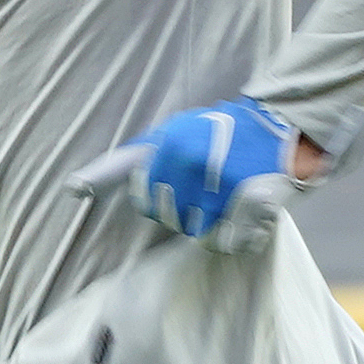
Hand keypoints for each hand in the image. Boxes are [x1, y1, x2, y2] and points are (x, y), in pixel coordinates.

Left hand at [70, 94, 308, 248]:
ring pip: (200, 232)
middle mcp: (190, 159)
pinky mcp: (251, 199)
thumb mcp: (184, 130)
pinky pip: (231, 240)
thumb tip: (76, 187)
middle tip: (211, 188)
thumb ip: (140, 157)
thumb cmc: (231, 133)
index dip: (99, 178)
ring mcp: (220, 180)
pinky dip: (243, 234)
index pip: (129, 168)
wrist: (289, 123)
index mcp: (170, 141)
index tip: (75, 187)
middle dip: (186, 211)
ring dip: (216, 224)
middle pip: (168, 216)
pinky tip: (253, 209)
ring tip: (233, 195)